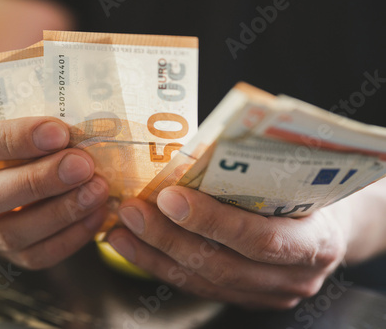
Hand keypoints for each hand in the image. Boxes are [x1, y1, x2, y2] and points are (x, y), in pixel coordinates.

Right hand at [0, 117, 108, 269]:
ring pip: (10, 234)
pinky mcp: (3, 254)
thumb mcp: (19, 122)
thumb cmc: (21, 138)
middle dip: (38, 182)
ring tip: (97, 190)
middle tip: (82, 165)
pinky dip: (70, 237)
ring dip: (60, 213)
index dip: (12, 139)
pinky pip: (35, 256)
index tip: (58, 132)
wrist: (16, 167)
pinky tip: (96, 214)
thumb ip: (39, 127)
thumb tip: (83, 131)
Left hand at [108, 186, 349, 308]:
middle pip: (222, 265)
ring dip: (155, 256)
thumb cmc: (309, 189)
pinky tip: (134, 247)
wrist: (330, 224)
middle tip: (132, 211)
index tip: (169, 197)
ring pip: (202, 281)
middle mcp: (294, 278)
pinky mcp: (246, 297)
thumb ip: (252, 174)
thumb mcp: (294, 176)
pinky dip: (162, 266)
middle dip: (169, 239)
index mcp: (316, 242)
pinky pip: (198, 286)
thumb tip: (190, 154)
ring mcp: (270, 294)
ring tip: (120, 230)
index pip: (260, 238)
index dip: (212, 221)